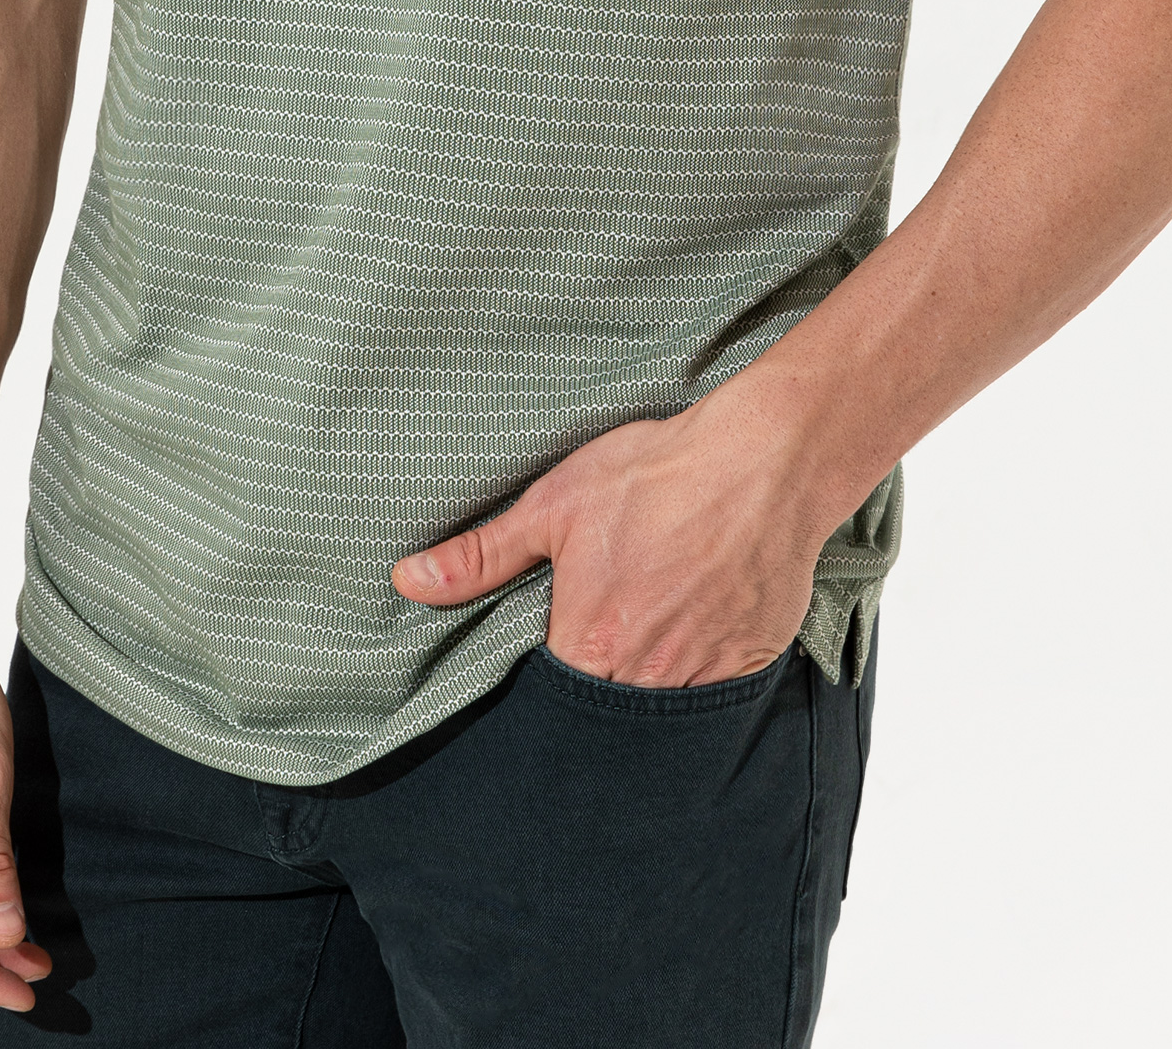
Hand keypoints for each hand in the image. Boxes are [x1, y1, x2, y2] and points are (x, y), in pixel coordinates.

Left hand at [389, 379, 830, 684]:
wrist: (763, 459)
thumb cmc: (657, 475)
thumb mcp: (556, 502)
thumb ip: (483, 555)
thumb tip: (408, 582)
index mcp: (591, 645)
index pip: (549, 702)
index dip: (541, 686)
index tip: (545, 659)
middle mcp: (647, 677)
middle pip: (605, 712)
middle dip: (594, 691)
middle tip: (601, 644)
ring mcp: (704, 676)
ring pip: (661, 710)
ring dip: (645, 686)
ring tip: (643, 634)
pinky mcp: (750, 664)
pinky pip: (714, 696)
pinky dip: (697, 674)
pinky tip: (690, 632)